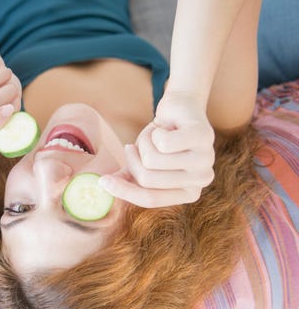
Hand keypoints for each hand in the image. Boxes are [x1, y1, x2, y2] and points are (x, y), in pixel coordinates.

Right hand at [99, 92, 214, 207]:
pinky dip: (155, 131)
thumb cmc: (160, 140)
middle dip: (132, 159)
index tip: (102, 182)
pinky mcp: (204, 137)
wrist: (179, 109)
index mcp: (189, 193)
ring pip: (153, 160)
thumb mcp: (141, 163)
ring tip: (153, 135)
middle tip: (132, 147)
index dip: (123, 191)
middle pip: (148, 179)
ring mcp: (206, 159)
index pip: (150, 199)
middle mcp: (202, 180)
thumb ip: (126, 179)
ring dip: (144, 142)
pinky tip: (164, 127)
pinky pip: (164, 142)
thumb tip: (102, 187)